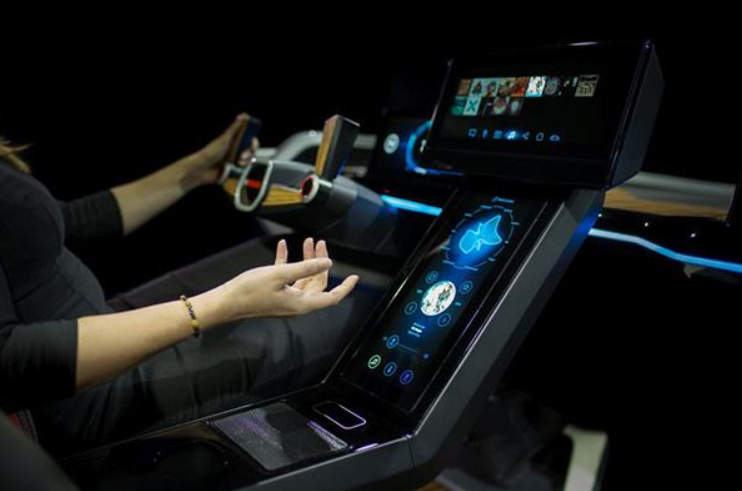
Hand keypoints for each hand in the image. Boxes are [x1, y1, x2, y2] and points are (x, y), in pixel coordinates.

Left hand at [174, 113, 259, 189]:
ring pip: (249, 160)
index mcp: (234, 140)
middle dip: (249, 153)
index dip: (253, 141)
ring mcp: (236, 159)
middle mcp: (236, 149)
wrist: (203, 169)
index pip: (249, 139)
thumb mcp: (224, 139)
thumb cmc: (211, 152)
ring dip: (245, 162)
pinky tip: (235, 168)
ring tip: (237, 163)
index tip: (251, 143)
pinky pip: (245, 169)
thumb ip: (235, 128)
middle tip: (242, 155)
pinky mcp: (235, 170)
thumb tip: (243, 116)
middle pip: (251, 150)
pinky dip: (242, 169)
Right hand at [201, 238, 358, 323]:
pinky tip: (284, 247)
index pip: (331, 297)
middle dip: (321, 263)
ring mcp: (285, 299)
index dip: (345, 287)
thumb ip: (306, 267)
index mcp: (301, 304)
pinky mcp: (274, 294)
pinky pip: (287, 278)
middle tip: (321, 244)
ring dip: (306, 260)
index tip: (354, 277)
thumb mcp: (280, 274)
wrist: (226, 302)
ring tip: (307, 242)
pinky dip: (288, 262)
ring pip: (303, 278)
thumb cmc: (250, 291)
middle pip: (317, 283)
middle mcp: (296, 304)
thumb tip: (327, 263)